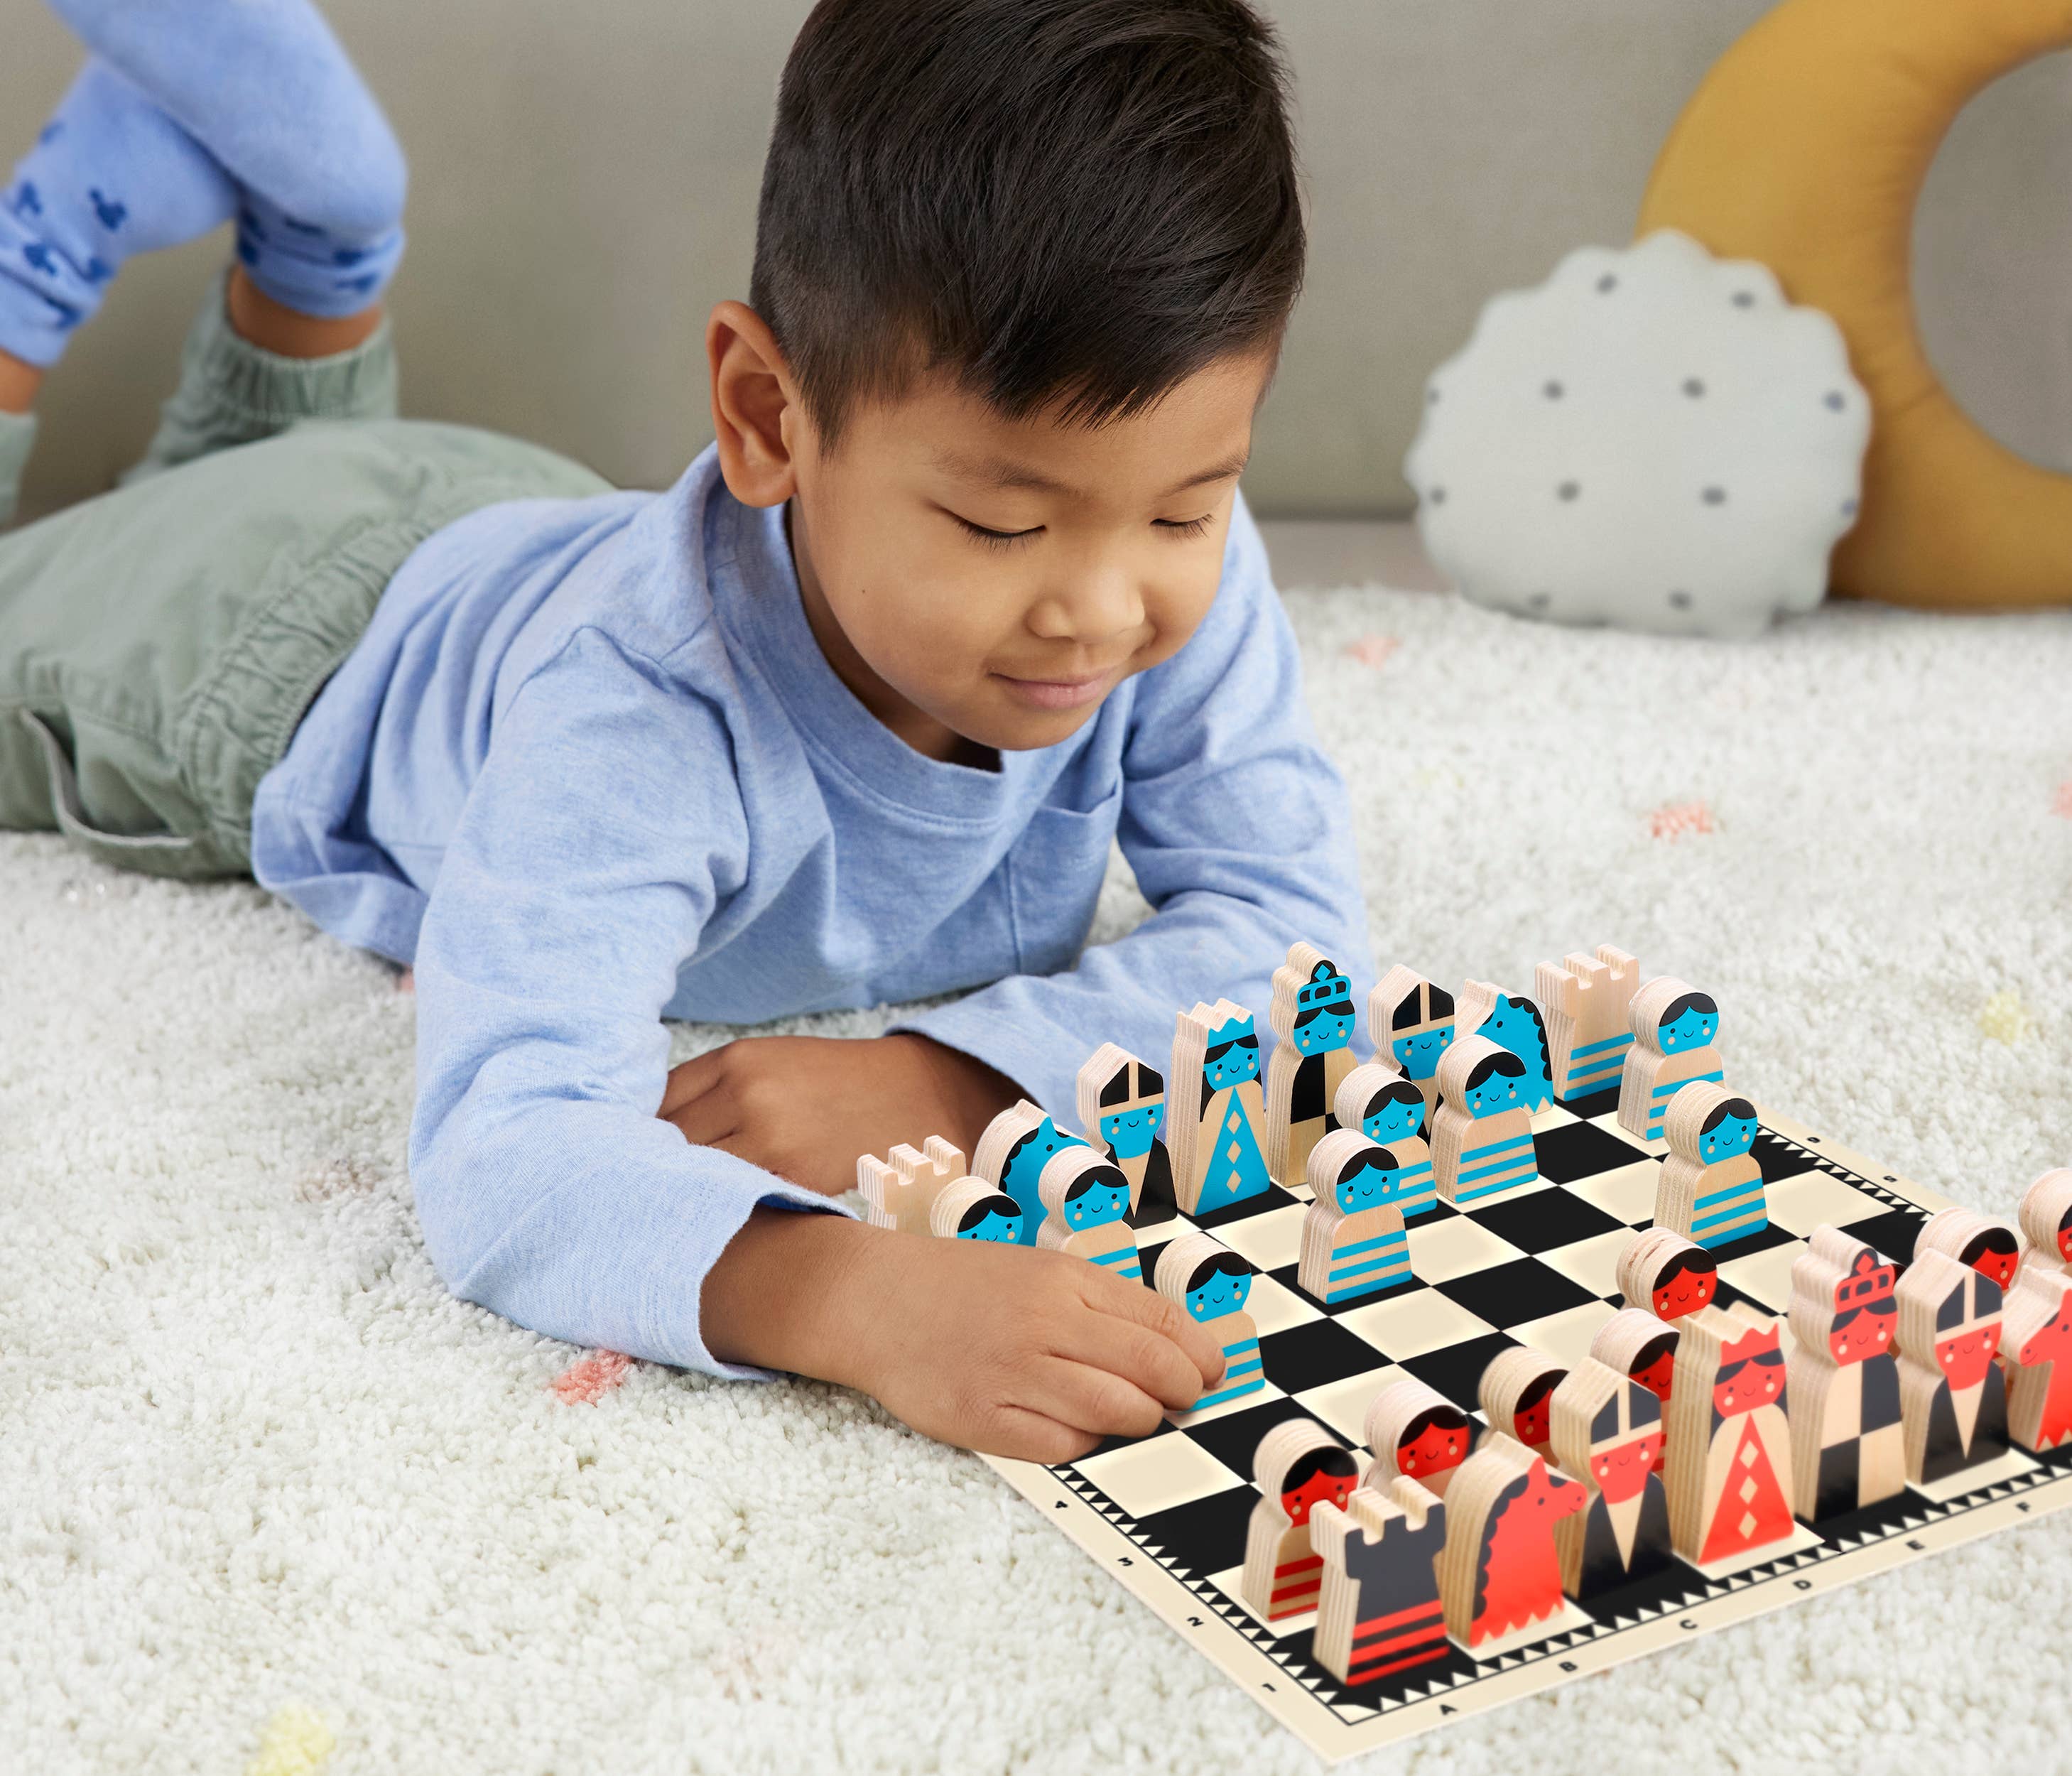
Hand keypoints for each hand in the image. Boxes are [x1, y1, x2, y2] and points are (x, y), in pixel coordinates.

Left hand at [658, 1032, 1021, 1196]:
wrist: (918, 1096)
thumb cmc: (837, 1084)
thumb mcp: (772, 1063)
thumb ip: (712, 1090)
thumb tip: (643, 1133)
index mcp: (738, 1060)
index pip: (654, 1103)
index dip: (634, 1135)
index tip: (623, 1156)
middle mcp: (748, 1094)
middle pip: (664, 1143)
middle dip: (649, 1169)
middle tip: (639, 1193)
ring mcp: (772, 1139)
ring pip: (694, 1176)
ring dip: (679, 1195)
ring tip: (670, 1214)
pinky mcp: (797, 1178)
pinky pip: (734, 1199)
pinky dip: (719, 1210)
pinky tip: (716, 1220)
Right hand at [827, 1225, 1228, 1461]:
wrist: (875, 1300)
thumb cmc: (964, 1287)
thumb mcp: (1038, 1271)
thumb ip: (1100, 1304)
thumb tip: (1176, 1349)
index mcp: (1064, 1280)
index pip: (1162, 1321)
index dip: (1200, 1354)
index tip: (1211, 1372)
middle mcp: (1044, 1322)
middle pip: (1151, 1369)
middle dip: (1181, 1393)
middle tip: (1183, 1401)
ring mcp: (1013, 1372)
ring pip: (1115, 1412)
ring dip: (1138, 1420)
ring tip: (1134, 1416)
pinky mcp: (982, 1418)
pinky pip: (1061, 1447)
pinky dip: (1083, 1444)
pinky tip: (1077, 1430)